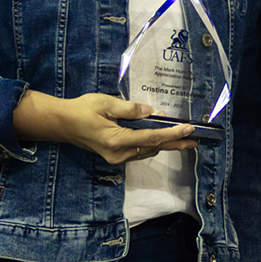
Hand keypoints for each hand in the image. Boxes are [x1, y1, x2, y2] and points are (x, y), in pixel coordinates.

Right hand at [13, 90, 197, 164]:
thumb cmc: (83, 109)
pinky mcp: (115, 156)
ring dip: (166, 144)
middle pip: (153, 148)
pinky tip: (164, 137)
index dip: (172, 133)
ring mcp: (117, 158)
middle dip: (176, 143)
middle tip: (197, 140)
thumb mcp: (105, 103)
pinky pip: (140, 151)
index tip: (188, 129)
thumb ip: (128, 109)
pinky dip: (154, 144)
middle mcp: (119, 154)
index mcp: (116, 140)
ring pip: (147, 151)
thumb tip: (151, 111)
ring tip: (185, 138)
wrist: (63, 124)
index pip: (151, 137)